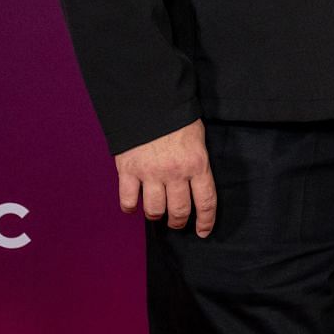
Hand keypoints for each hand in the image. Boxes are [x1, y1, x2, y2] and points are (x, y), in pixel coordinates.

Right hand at [115, 119, 216, 237]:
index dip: (206, 221)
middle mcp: (175, 173)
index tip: (203, 231)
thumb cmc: (179, 119)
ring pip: (154, 210)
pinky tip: (134, 207)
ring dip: (156, 216)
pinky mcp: (128, 171)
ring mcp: (150, 173)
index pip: (205, 202)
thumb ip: (197, 163)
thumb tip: (197, 185)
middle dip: (178, 222)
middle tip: (177, 223)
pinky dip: (130, 208)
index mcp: (197, 164)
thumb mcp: (199, 140)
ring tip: (157, 213)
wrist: (150, 102)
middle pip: (178, 211)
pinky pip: (128, 200)